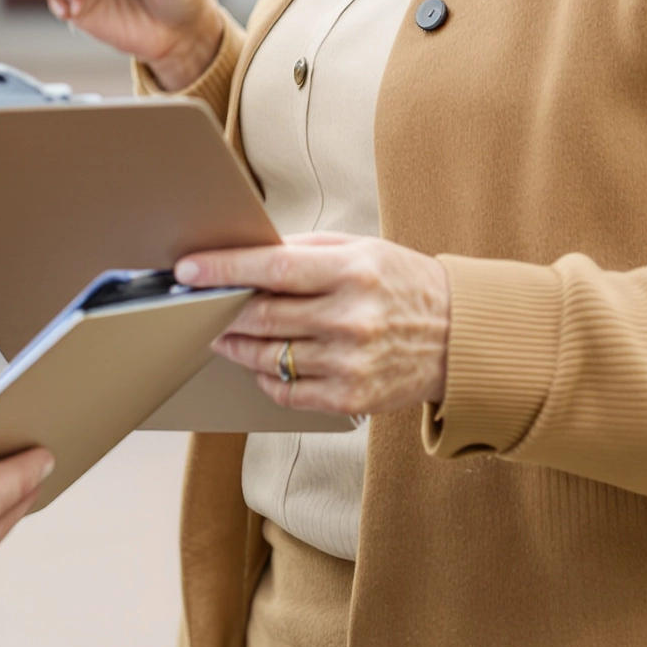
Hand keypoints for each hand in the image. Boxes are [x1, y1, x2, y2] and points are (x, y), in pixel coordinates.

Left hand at [174, 234, 451, 417]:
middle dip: (222, 309)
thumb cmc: (402, 283)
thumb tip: (248, 252)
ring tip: (223, 332)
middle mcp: (350, 318)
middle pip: (263, 316)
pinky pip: (286, 391)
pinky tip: (261, 362)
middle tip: (198, 303)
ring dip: (235, 345)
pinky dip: (265, 376)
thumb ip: (305, 249)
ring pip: (267, 356)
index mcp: (352, 272)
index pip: (273, 268)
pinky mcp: (350, 397)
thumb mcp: (361, 249)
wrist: (458, 336)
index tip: (188, 269)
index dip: (224, 269)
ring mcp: (349, 362)